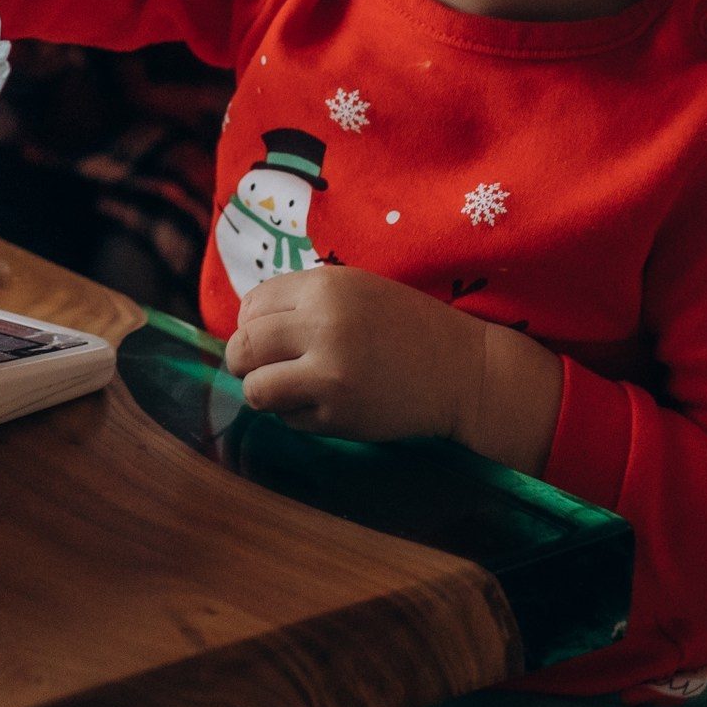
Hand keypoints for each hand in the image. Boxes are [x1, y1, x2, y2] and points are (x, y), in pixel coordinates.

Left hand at [222, 267, 558, 472]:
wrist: (463, 370)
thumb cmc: (406, 326)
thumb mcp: (355, 289)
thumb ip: (303, 300)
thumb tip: (244, 323)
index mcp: (324, 287)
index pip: (252, 305)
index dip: (250, 322)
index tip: (267, 334)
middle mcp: (322, 326)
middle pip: (243, 346)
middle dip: (243, 359)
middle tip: (260, 366)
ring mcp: (328, 375)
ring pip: (255, 388)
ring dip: (261, 390)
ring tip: (283, 388)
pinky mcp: (338, 416)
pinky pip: (288, 418)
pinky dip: (295, 414)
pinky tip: (323, 403)